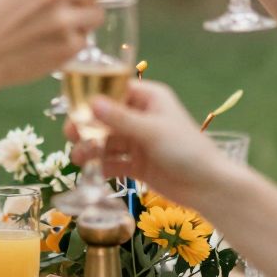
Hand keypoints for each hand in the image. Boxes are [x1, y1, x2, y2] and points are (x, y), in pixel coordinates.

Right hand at [70, 81, 232, 209]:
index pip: (116, 90)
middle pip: (107, 117)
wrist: (207, 186)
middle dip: (88, 126)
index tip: (73, 108)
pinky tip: (93, 171)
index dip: (94, 97)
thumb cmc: (185, 149)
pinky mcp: (138, 164)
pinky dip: (103, 165)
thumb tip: (91, 103)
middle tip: (70, 135)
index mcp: (149, 98)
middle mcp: (142, 116)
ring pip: (108, 141)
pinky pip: (115, 161)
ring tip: (79, 158)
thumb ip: (120, 119)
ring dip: (92, 148)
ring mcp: (139, 141)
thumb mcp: (151, 131)